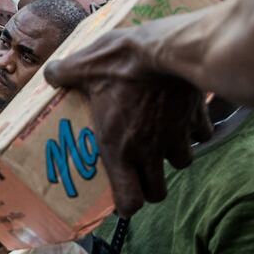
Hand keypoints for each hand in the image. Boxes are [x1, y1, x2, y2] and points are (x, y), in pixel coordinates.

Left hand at [44, 27, 210, 215]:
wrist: (167, 48)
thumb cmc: (120, 62)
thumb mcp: (82, 66)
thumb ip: (63, 73)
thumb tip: (51, 73)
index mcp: (118, 147)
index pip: (129, 201)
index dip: (127, 204)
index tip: (124, 198)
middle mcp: (149, 150)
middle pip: (158, 193)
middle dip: (151, 187)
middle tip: (143, 171)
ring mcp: (176, 137)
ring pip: (182, 163)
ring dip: (173, 156)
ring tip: (164, 139)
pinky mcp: (197, 119)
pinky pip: (202, 135)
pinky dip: (195, 129)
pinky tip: (186, 116)